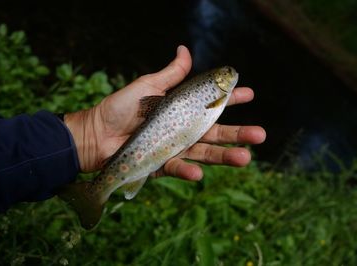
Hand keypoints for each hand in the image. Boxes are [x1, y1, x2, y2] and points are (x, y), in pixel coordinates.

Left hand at [64, 45, 265, 179]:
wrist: (96, 133)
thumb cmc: (120, 108)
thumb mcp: (148, 86)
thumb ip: (170, 74)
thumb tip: (184, 48)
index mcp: (182, 110)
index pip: (211, 105)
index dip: (230, 100)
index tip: (249, 93)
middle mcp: (183, 130)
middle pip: (215, 133)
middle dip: (238, 133)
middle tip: (260, 134)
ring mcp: (175, 149)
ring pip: (205, 153)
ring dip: (225, 156)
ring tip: (245, 158)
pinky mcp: (162, 165)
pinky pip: (177, 168)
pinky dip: (187, 170)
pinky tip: (198, 172)